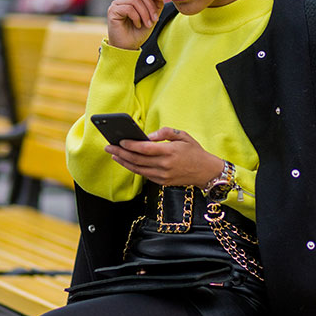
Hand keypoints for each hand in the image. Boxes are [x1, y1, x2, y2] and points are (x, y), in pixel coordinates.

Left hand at [105, 127, 224, 187]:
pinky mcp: (162, 182)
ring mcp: (163, 175)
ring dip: (124, 162)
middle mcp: (165, 165)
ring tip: (114, 155)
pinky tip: (126, 162)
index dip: (131, 145)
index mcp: (170, 151)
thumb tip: (148, 136)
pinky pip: (144, 175)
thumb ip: (165, 132)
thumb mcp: (183, 135)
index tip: (120, 140)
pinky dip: (133, 168)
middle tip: (109, 147)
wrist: (205, 171)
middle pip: (137, 160)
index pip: (145, 149)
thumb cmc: (194, 151)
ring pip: (138, 169)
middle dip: (121, 153)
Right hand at [106, 0, 165, 49]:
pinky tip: (137, 25)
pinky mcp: (112, 10)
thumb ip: (156, 6)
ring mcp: (117, 4)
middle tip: (155, 19)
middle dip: (151, 7)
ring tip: (148, 24)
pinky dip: (136, 17)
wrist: (127, 47)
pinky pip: (129, 8)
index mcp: (133, 0)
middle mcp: (124, 0)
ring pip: (136, 1)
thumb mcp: (151, 19)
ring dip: (145, 13)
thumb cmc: (138, 34)